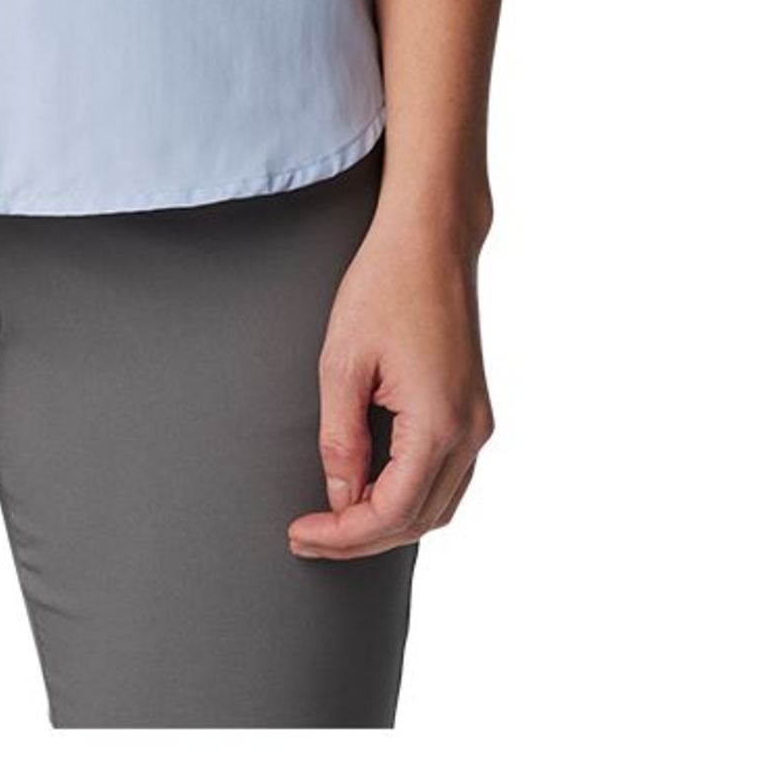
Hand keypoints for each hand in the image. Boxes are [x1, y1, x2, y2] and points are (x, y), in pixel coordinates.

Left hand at [286, 208, 493, 558]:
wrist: (430, 240)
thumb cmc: (382, 288)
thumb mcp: (342, 363)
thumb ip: (340, 439)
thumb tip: (340, 498)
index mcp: (439, 422)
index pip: (391, 512)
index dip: (342, 534)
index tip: (300, 533)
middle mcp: (470, 432)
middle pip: (418, 520)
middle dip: (360, 539)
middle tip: (306, 537)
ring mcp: (479, 422)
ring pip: (438, 506)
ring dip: (387, 524)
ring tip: (332, 522)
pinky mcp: (475, 410)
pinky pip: (448, 479)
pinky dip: (411, 498)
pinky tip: (370, 491)